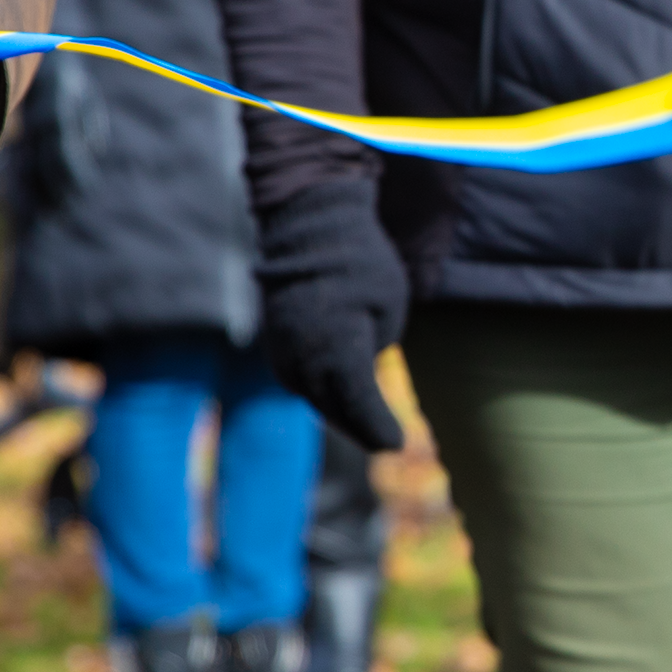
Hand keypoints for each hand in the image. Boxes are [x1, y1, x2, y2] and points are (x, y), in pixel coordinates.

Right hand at [256, 179, 410, 452]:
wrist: (309, 227)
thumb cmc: (362, 263)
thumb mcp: (390, 307)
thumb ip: (376, 347)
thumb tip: (361, 371)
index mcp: (338, 351)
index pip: (359, 406)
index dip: (378, 429)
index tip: (397, 445)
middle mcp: (304, 359)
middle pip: (334, 409)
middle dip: (361, 428)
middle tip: (386, 442)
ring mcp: (283, 352)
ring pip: (313, 397)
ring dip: (338, 412)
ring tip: (364, 425)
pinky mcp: (275, 343)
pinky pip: (298, 380)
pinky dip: (319, 392)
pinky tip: (337, 397)